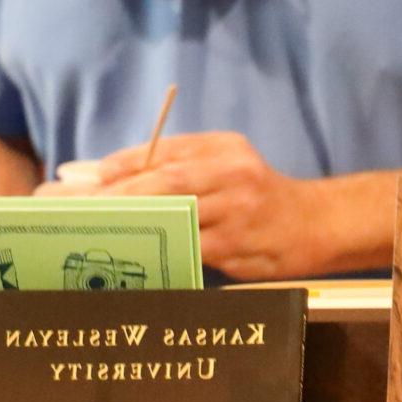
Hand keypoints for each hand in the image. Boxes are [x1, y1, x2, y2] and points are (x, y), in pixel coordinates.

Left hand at [81, 131, 336, 279]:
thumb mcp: (225, 165)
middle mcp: (234, 173)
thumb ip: (175, 166)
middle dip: (121, 195)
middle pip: (167, 182)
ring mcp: (239, 211)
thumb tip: (103, 174)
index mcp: (224, 148)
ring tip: (103, 231)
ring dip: (135, 224)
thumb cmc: (257, 195)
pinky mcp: (240, 245)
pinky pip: (191, 249)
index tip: (90, 177)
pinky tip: (139, 254)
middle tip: (84, 208)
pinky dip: (162, 250)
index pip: (165, 152)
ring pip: (177, 216)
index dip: (124, 164)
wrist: (317, 223)